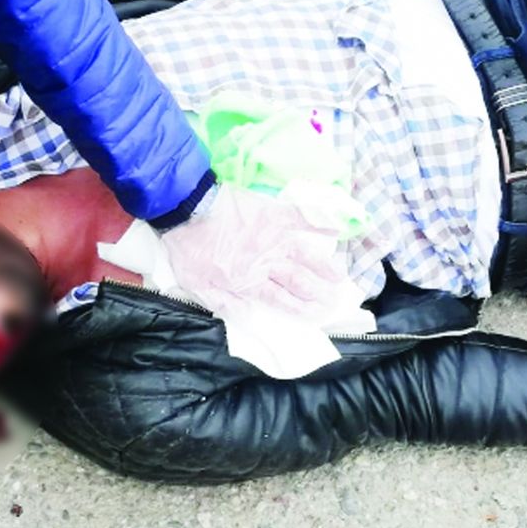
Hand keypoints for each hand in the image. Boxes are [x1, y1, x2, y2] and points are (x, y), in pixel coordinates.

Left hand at [161, 186, 360, 323]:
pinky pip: (300, 218)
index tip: (317, 316)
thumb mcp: (197, 285)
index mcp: (248, 281)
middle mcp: (266, 262)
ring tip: (340, 277)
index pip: (280, 300)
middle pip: (297, 281)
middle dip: (317, 293)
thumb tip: (250, 318)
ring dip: (323, 267)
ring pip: (304, 255)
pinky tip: (336, 227)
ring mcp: (272, 237)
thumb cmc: (188, 248)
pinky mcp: (272, 214)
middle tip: (334, 301)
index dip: (300, 309)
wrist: (186, 209)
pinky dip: (319, 222)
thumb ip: (225, 303)